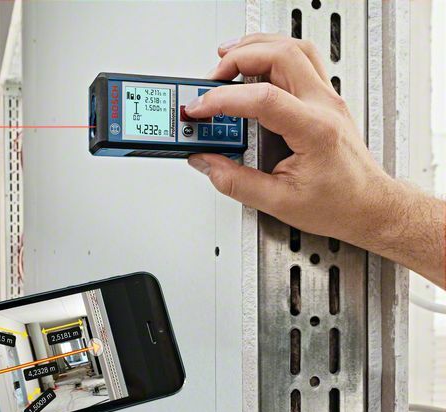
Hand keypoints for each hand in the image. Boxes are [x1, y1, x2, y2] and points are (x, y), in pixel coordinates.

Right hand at [186, 33, 444, 287]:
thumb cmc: (338, 204)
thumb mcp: (278, 202)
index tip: (201, 109)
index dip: (225, 99)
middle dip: (238, 59)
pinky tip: (253, 62)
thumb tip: (205, 162)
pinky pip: (300, 57)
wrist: (369, 206)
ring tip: (226, 60)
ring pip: (293, 47)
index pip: (264, 97)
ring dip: (256, 47)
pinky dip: (271, 52)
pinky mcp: (324, 98)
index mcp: (314, 130)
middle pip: (281, 55)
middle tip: (211, 80)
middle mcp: (324, 105)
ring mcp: (327, 97)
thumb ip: (235, 181)